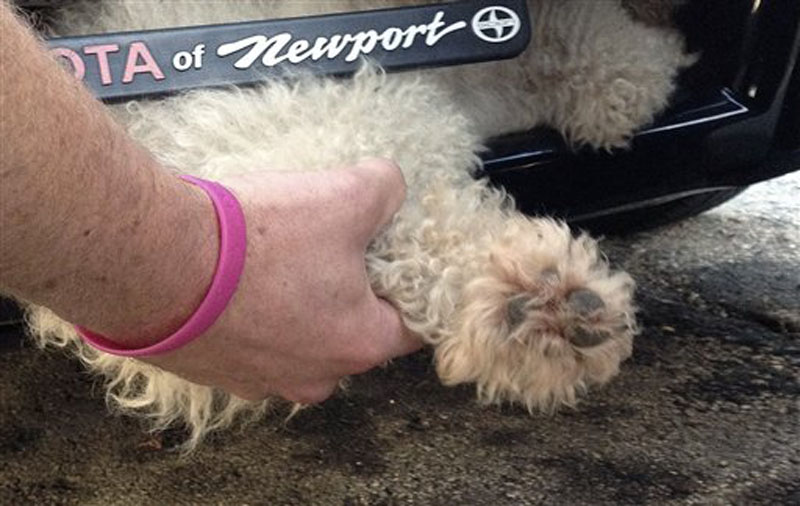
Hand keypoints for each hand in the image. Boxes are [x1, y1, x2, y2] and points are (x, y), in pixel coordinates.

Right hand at [146, 159, 421, 403]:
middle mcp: (315, 377)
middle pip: (354, 331)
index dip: (413, 285)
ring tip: (279, 259)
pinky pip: (251, 342)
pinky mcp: (215, 374)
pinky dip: (252, 315)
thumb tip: (389, 186)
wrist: (156, 263)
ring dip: (298, 305)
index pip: (413, 324)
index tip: (397, 256)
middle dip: (352, 292)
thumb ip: (387, 188)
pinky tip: (237, 279)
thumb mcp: (345, 195)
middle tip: (336, 247)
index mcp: (360, 345)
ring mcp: (261, 381)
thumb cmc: (261, 240)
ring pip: (301, 339)